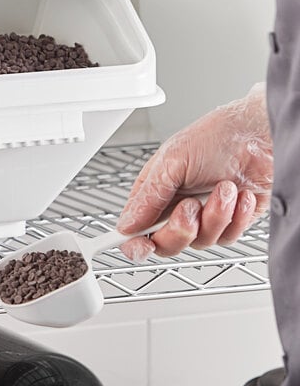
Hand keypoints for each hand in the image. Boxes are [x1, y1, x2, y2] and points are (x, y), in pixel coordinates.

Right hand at [117, 83, 272, 261]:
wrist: (261, 137)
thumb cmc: (216, 138)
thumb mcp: (172, 162)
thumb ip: (148, 198)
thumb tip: (125, 225)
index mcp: (154, 191)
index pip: (134, 227)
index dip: (134, 243)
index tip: (142, 247)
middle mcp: (175, 206)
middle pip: (166, 244)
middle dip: (181, 229)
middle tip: (191, 207)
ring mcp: (203, 216)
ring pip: (200, 242)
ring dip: (215, 216)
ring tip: (224, 189)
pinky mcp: (230, 222)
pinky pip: (227, 238)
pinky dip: (236, 217)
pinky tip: (240, 195)